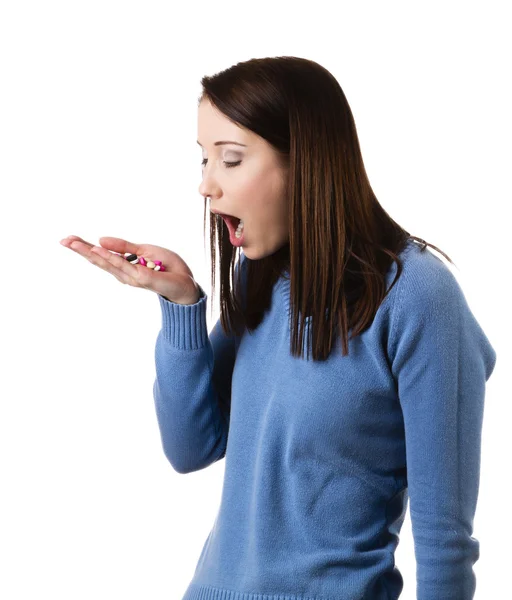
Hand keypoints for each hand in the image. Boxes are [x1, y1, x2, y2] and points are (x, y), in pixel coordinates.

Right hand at [60, 235, 200, 303]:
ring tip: (73, 243)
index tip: (68, 239)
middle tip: (63, 240)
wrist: (186, 283)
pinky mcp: (142, 278)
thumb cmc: (167, 268)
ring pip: (107, 262)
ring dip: (90, 252)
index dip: (85, 247)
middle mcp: (124, 273)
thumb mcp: (145, 250)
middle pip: (99, 260)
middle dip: (81, 250)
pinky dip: (110, 257)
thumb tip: (101, 239)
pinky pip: (124, 265)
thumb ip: (124, 246)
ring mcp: (131, 277)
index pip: (101, 255)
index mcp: (124, 266)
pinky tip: (98, 250)